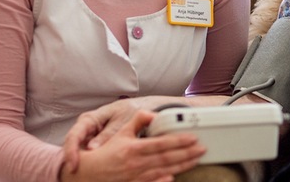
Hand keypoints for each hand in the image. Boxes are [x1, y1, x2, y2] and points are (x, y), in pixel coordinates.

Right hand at [59, 110, 204, 181]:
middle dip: (187, 154)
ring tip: (197, 159)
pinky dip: (164, 181)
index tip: (193, 137)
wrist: (87, 173)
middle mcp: (136, 164)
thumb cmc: (104, 153)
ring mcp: (136, 177)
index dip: (178, 141)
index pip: (161, 144)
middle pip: (167, 158)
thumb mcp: (120, 133)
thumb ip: (137, 121)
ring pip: (164, 171)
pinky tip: (174, 177)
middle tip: (203, 148)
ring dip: (182, 166)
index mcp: (133, 149)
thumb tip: (152, 114)